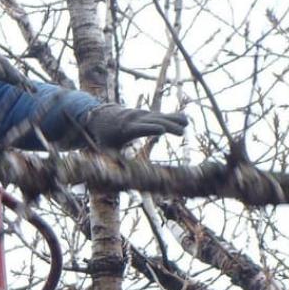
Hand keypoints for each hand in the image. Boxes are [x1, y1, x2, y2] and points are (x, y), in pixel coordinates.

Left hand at [70, 105, 187, 149]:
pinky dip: (173, 117)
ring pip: (160, 116)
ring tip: (186, 125)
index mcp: (126, 129)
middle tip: (182, 133)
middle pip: (154, 121)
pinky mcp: (147, 114)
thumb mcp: (106, 148)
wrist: (102, 116)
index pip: (140, 128)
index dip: (150, 129)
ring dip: (173, 120)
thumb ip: (112, 160)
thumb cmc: (104, 137)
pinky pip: (162, 115)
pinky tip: (185, 120)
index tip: (162, 131)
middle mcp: (136, 119)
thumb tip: (117, 175)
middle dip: (168, 125)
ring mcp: (142, 115)